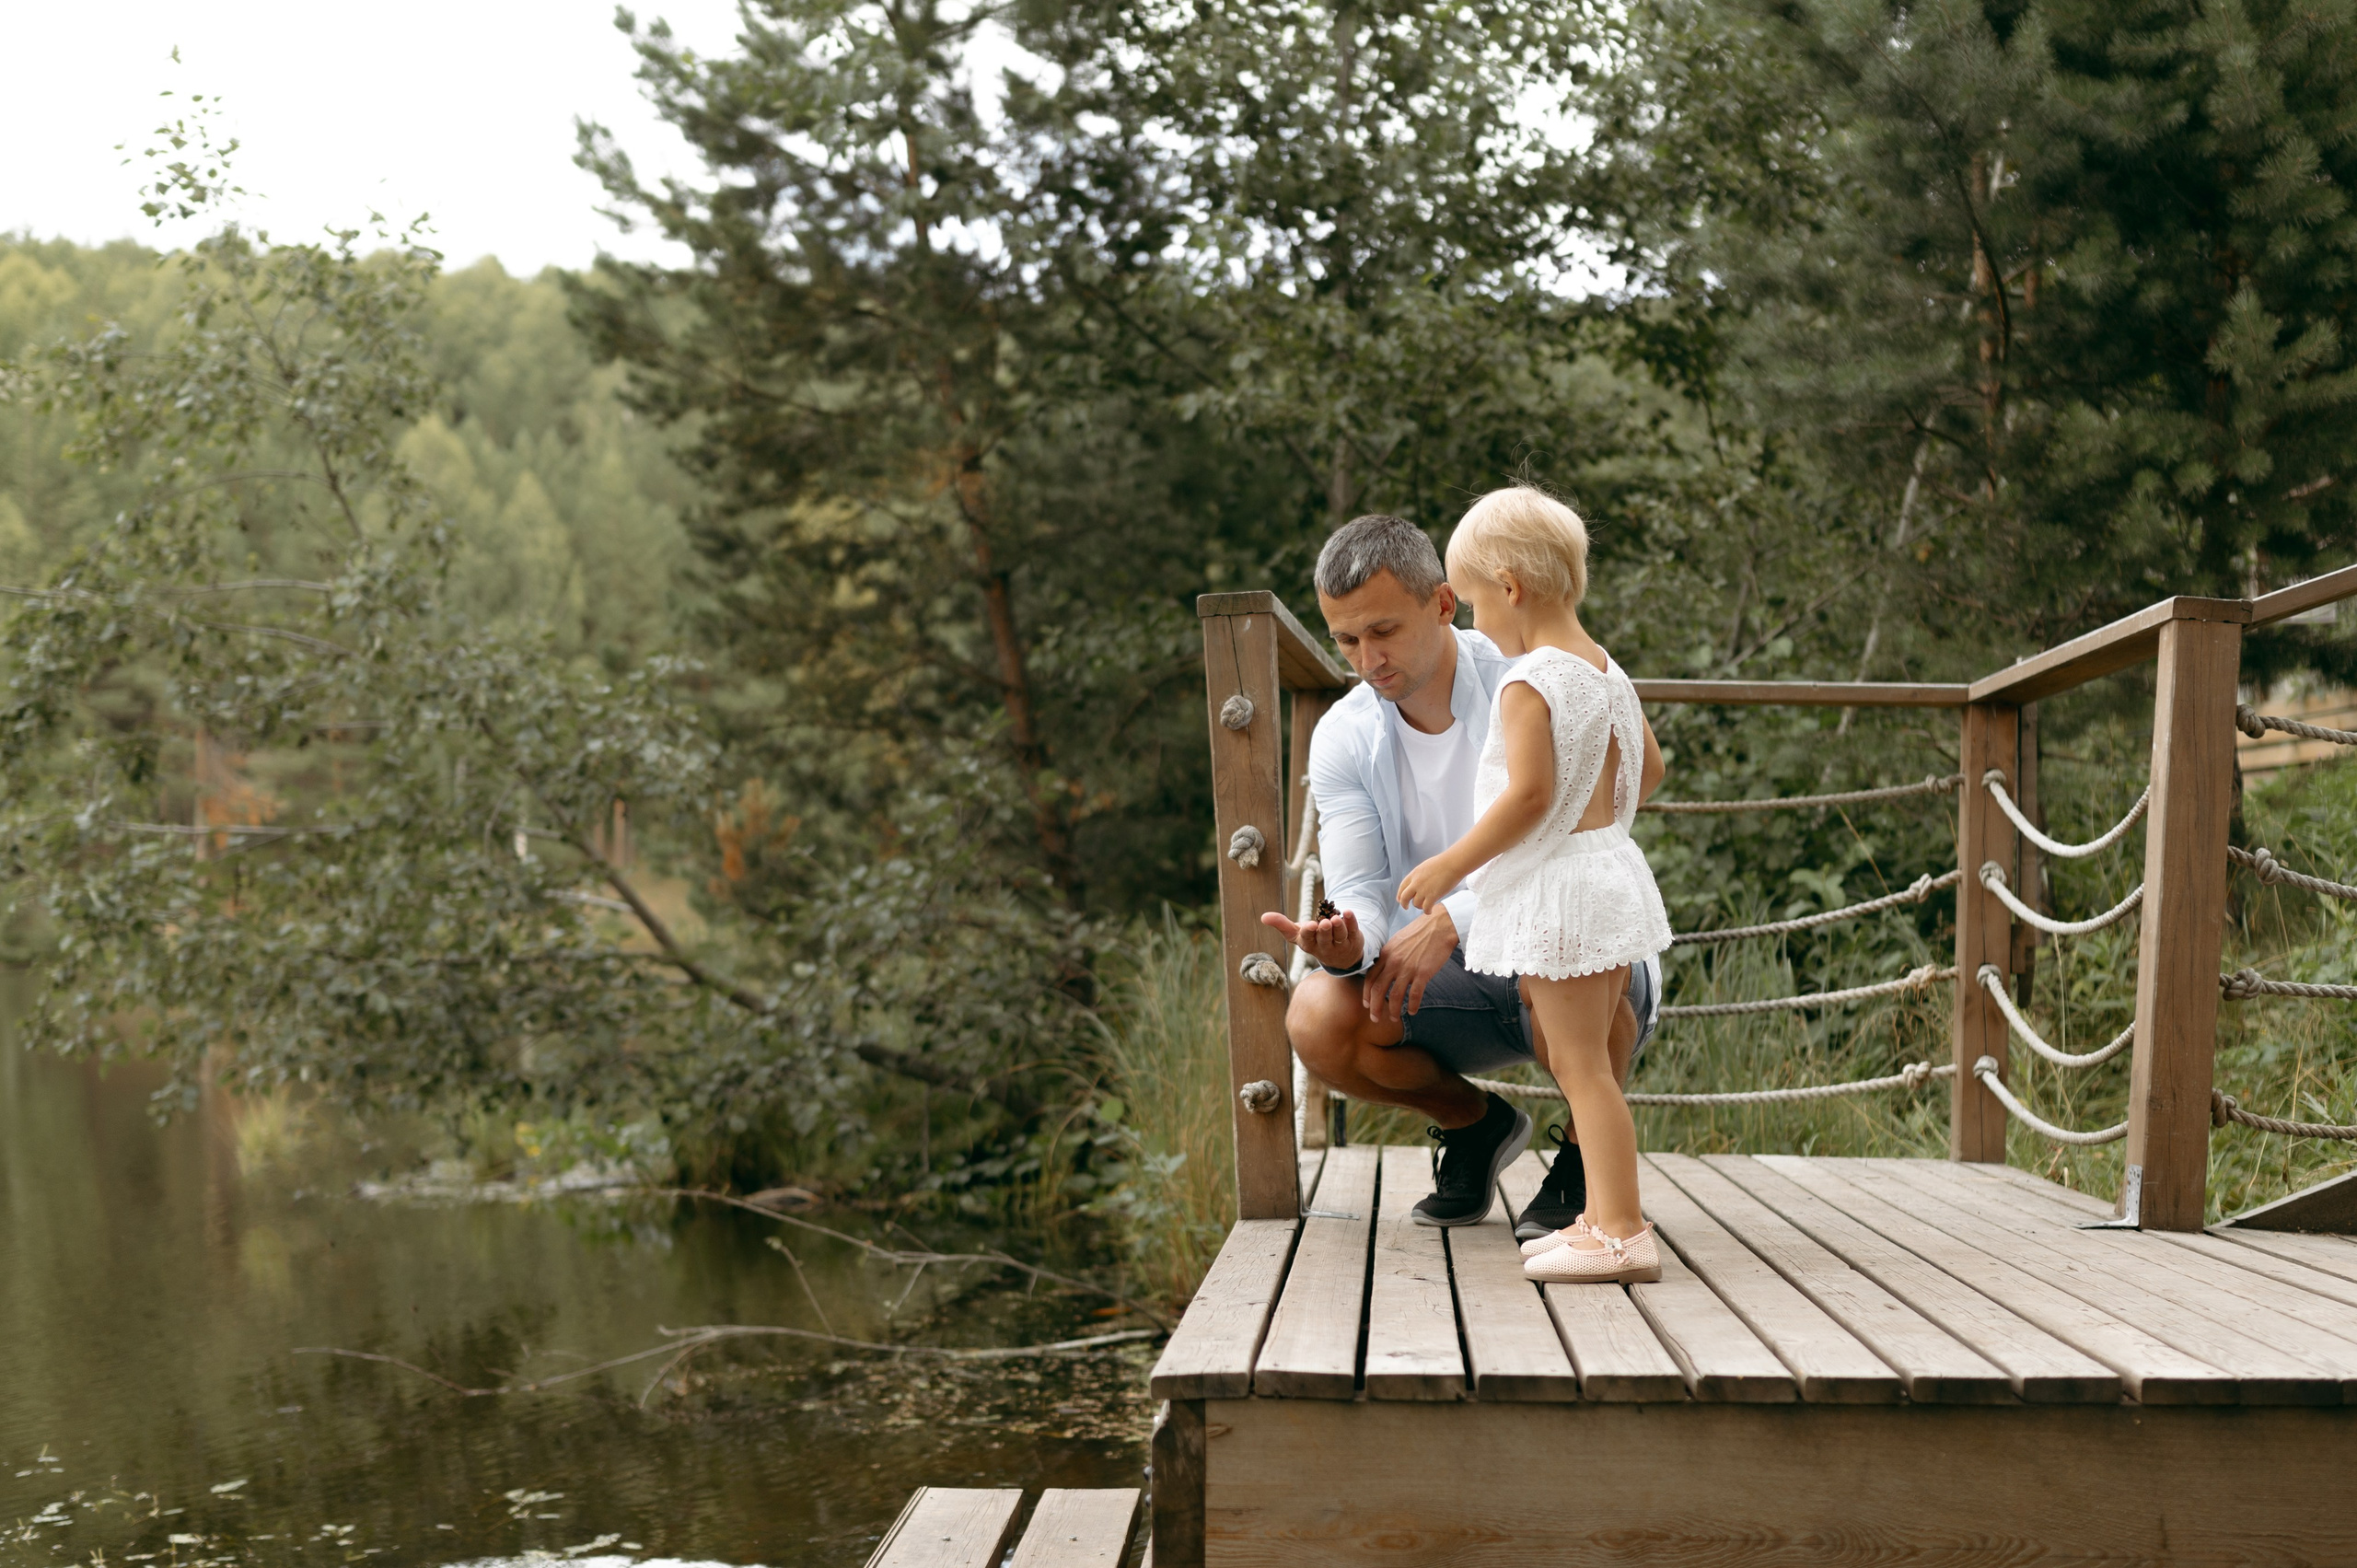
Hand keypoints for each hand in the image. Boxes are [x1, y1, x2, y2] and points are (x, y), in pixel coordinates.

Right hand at [1261, 906, 1364, 971]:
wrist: (1341, 955)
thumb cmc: (1314, 940)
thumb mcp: (1298, 934)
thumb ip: (1282, 925)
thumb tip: (1263, 917)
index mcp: (1309, 945)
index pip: (1308, 940)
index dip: (1309, 933)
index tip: (1310, 925)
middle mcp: (1325, 947)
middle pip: (1325, 940)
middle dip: (1324, 931)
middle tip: (1324, 923)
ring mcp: (1341, 945)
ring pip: (1340, 936)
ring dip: (1339, 927)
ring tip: (1336, 918)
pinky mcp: (1354, 939)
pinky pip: (1354, 930)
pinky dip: (1352, 921)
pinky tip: (1348, 912)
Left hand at [1365, 905, 1455, 1023]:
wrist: (1439, 926)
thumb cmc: (1420, 933)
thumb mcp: (1398, 941)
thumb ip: (1389, 956)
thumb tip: (1383, 969)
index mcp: (1386, 954)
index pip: (1370, 978)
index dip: (1367, 994)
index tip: (1367, 1004)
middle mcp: (1394, 962)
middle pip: (1378, 990)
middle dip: (1375, 1007)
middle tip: (1374, 1018)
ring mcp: (1408, 968)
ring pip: (1395, 995)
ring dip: (1393, 1010)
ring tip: (1393, 1019)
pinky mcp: (1423, 972)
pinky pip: (1415, 995)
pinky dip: (1413, 1005)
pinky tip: (1413, 1011)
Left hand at [1395, 854, 1460, 913]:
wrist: (1452, 863)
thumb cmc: (1443, 863)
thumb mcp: (1425, 867)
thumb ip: (1419, 876)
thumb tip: (1418, 883)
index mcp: (1414, 874)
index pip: (1402, 887)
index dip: (1400, 895)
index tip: (1400, 899)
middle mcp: (1416, 883)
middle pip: (1404, 897)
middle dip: (1404, 904)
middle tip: (1406, 907)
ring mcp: (1423, 890)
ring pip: (1416, 904)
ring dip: (1420, 906)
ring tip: (1425, 906)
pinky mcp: (1432, 896)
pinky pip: (1426, 908)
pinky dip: (1427, 911)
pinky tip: (1429, 911)